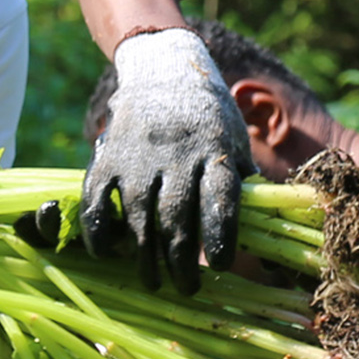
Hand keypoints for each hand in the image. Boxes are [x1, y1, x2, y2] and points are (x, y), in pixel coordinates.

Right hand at [78, 28, 252, 293]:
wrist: (163, 70)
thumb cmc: (208, 116)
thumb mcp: (234, 141)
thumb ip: (241, 183)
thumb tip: (260, 231)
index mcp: (214, 151)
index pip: (219, 198)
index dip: (219, 234)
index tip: (219, 265)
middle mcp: (176, 153)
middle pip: (176, 216)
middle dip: (180, 259)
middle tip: (185, 289)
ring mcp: (137, 155)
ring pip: (138, 213)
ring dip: (143, 254)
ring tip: (153, 282)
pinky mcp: (107, 155)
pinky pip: (97, 198)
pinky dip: (99, 230)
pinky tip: (107, 253)